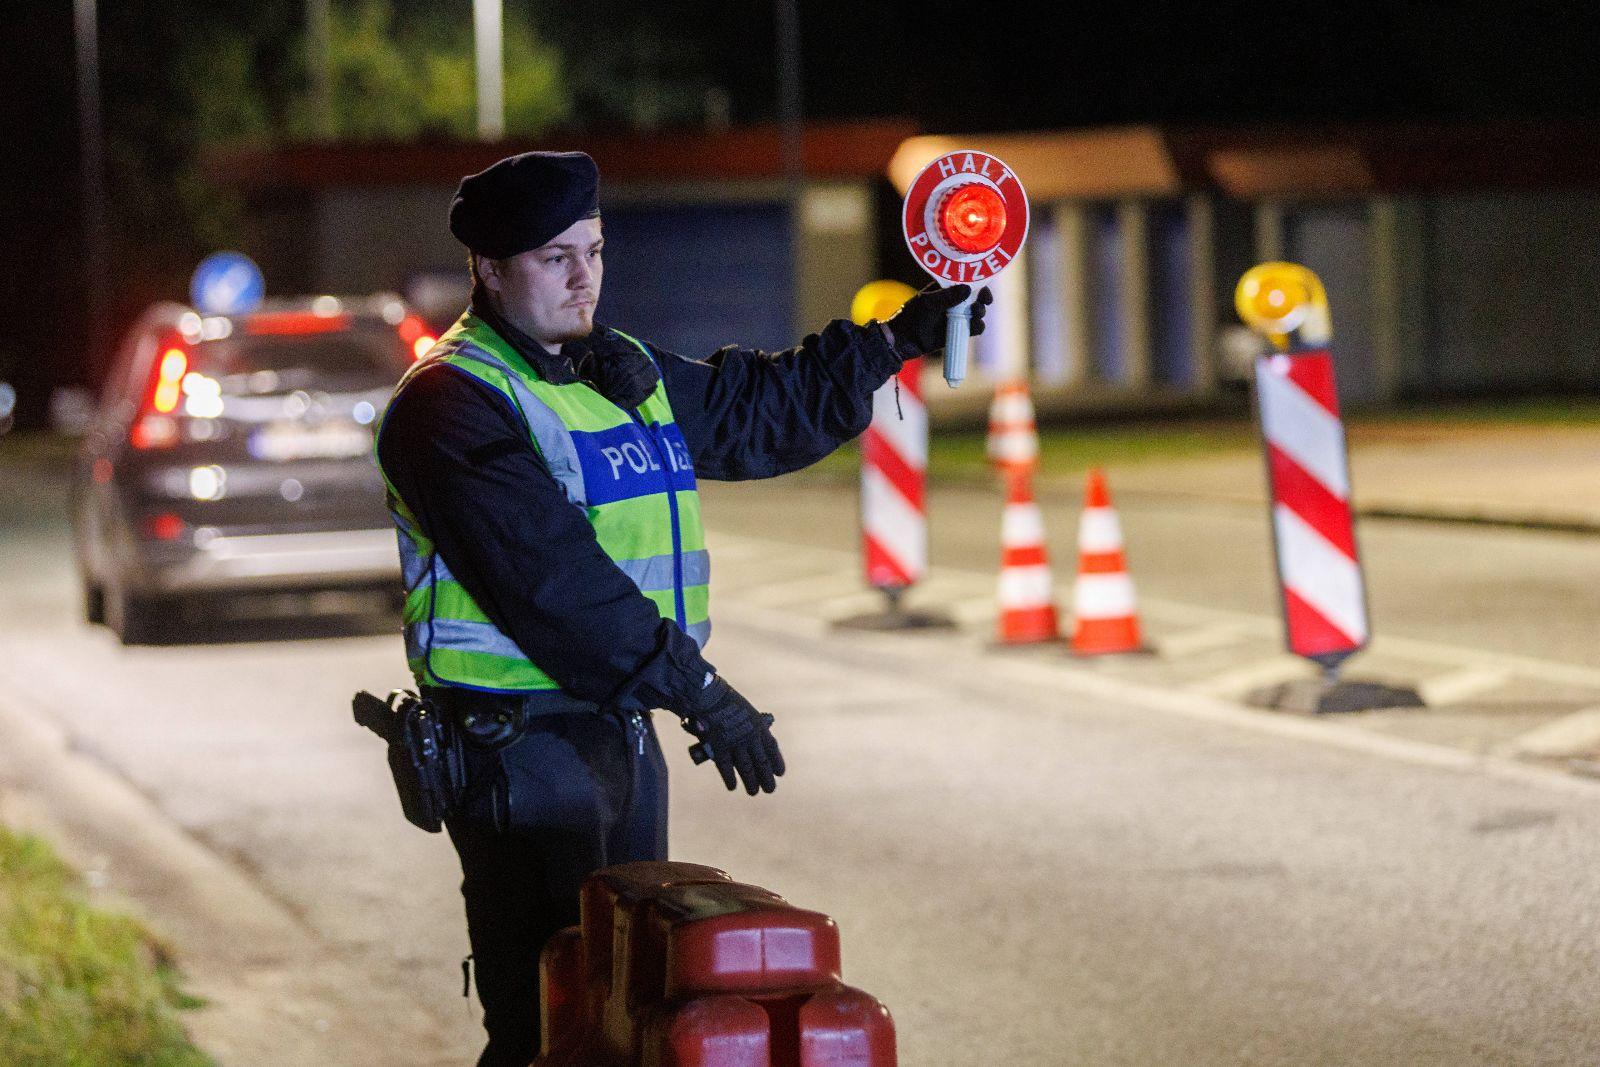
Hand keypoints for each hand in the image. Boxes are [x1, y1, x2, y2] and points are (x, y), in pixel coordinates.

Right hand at [680, 676, 784, 794]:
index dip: (777, 762)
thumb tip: (752, 745)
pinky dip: (730, 779)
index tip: (780, 773)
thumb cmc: (726, 701)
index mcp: (759, 727)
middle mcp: (750, 738)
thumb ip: (750, 728)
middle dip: (767, 779)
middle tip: (770, 789)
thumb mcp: (746, 712)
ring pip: (747, 769)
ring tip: (754, 792)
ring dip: (751, 783)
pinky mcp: (719, 748)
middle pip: (762, 763)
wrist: (709, 696)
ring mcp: (735, 744)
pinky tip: (733, 786)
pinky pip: (726, 769)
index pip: (772, 749)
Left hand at [883, 283, 992, 359]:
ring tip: (975, 314)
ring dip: (980, 313)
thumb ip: (947, 296)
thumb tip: (968, 289)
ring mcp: (955, 317)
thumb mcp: (929, 303)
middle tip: (982, 302)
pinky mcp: (956, 332)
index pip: (966, 283)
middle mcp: (952, 302)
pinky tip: (975, 326)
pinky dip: (977, 327)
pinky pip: (972, 329)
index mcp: (945, 290)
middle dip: (982, 299)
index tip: (983, 290)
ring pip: (975, 314)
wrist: (902, 341)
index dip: (978, 285)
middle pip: (975, 298)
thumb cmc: (911, 317)